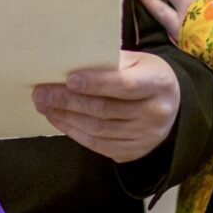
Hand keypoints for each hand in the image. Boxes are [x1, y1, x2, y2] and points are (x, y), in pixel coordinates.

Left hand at [32, 49, 179, 162]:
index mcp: (158, 83)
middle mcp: (155, 113)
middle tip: (41, 93)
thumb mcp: (136, 60)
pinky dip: (74, 132)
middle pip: (105, 110)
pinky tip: (58, 118)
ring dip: (66, 117)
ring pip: (98, 130)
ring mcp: (145, 137)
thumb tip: (68, 62)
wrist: (171, 104)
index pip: (125, 85)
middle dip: (69, 101)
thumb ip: (108, 62)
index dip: (96, 83)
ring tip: (44, 105)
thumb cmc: (145, 75)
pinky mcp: (133, 152)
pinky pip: (98, 145)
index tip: (69, 79)